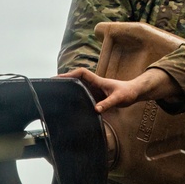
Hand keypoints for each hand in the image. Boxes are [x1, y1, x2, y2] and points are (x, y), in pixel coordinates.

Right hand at [57, 67, 176, 112]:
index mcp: (97, 81)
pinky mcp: (96, 97)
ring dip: (68, 89)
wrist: (135, 93)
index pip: (81, 73)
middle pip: (76, 79)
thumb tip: (96, 110)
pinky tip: (68, 105)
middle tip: (50, 85)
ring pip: (78, 87)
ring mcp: (94, 90)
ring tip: (54, 94)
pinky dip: (75, 97)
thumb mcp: (119, 98)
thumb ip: (108, 104)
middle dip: (63, 80)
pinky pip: (83, 95)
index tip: (58, 78)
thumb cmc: (128, 93)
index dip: (69, 74)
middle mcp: (94, 84)